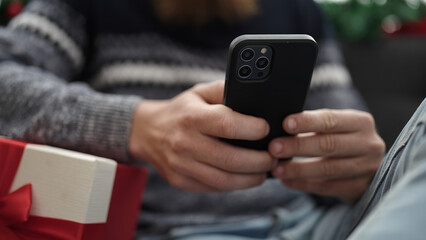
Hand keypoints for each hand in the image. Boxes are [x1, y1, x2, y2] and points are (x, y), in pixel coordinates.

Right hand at [129, 81, 275, 192]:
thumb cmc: (181, 110)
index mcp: (191, 117)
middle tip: (273, 156)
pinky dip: (234, 185)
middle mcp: (184, 142)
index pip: (227, 125)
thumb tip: (256, 97)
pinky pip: (213, 188)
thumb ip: (225, 91)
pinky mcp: (180, 181)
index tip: (266, 129)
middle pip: (230, 159)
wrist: (147, 132)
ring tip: (265, 171)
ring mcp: (181, 165)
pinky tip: (245, 177)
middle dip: (260, 160)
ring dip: (251, 178)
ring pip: (224, 180)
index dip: (253, 129)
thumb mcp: (200, 92)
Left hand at [269, 109, 384, 202]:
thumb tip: (281, 126)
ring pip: (327, 169)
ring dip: (298, 169)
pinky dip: (303, 184)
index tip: (285, 124)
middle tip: (274, 148)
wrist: (370, 166)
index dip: (308, 122)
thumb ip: (316, 124)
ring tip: (276, 169)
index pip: (331, 120)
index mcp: (361, 122)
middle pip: (328, 145)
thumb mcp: (339, 126)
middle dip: (298, 146)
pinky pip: (326, 187)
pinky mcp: (359, 188)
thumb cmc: (344, 138)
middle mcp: (368, 144)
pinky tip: (286, 181)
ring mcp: (366, 168)